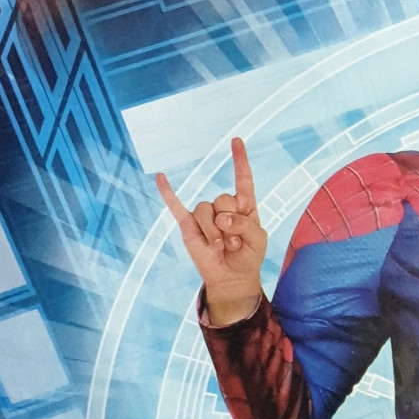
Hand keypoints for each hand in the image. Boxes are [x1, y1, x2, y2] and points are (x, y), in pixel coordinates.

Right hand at [156, 137, 267, 327]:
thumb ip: (245, 224)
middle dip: (231, 223)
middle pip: (223, 198)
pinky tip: (160, 178)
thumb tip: (222, 218)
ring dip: (214, 232)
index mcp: (243, 206)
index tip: (236, 141)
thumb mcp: (258, 239)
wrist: (232, 277)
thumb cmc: (248, 256)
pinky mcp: (189, 226)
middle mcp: (223, 207)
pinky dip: (167, 193)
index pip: (243, 179)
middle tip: (234, 242)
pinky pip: (176, 206)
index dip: (240, 160)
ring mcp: (205, 216)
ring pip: (205, 210)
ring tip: (221, 247)